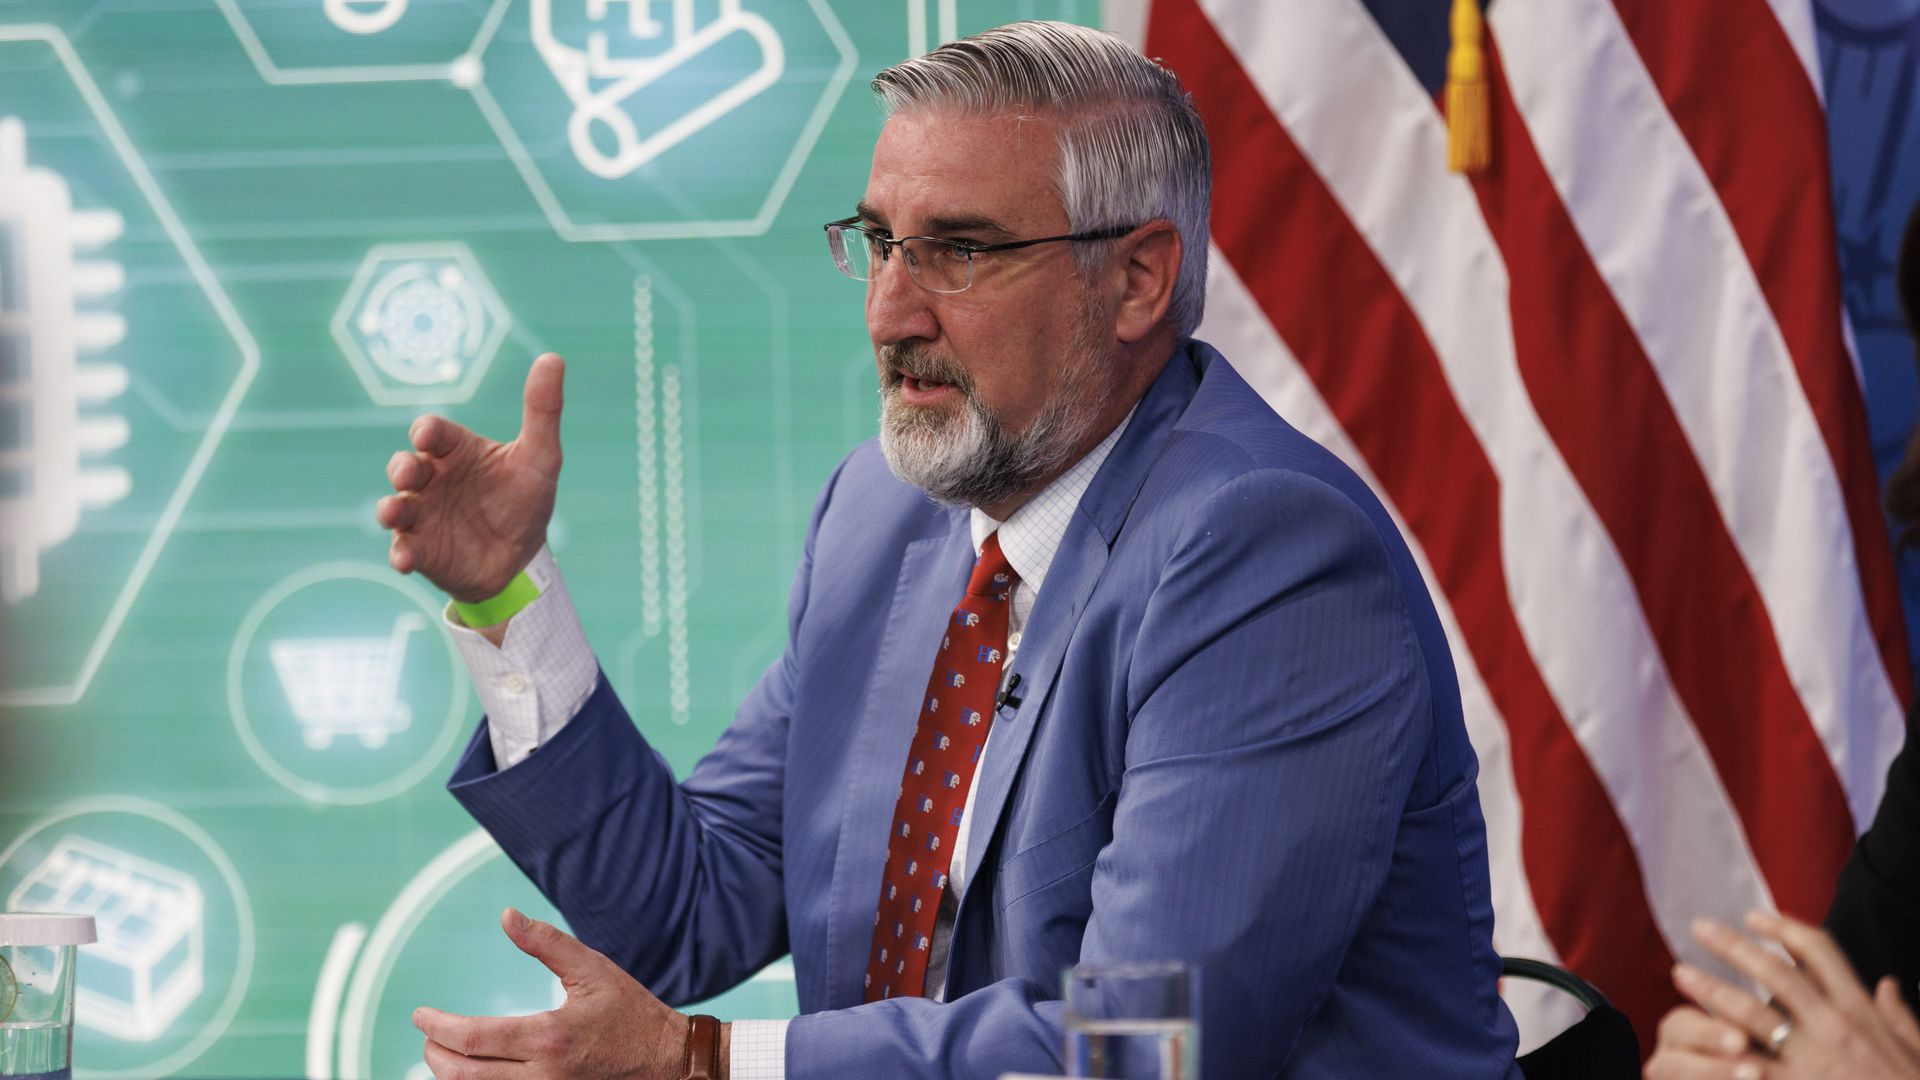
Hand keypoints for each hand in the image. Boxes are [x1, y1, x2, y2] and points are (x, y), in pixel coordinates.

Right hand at [378, 354, 564, 602]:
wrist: (523, 558)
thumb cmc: (525, 499)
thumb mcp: (540, 457)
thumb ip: (542, 411)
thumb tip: (553, 357)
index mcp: (456, 451)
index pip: (433, 432)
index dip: (427, 431)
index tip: (428, 435)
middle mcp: (432, 480)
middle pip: (404, 465)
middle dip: (402, 466)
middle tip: (412, 471)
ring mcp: (422, 516)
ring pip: (395, 506)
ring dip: (390, 508)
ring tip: (393, 512)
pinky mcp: (421, 551)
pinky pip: (402, 551)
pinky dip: (400, 554)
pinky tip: (406, 560)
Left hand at [414, 907, 691, 1078]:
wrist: (670, 1063)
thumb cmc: (631, 1012)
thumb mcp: (593, 970)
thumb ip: (547, 943)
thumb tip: (506, 915)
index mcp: (549, 1037)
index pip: (472, 1039)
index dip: (437, 1026)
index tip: (420, 1015)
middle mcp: (542, 1076)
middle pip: (463, 1075)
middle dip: (434, 1053)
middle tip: (427, 1034)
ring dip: (450, 1075)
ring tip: (443, 1052)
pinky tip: (474, 1071)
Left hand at [1645, 910, 1919, 1079]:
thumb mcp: (1918, 1052)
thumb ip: (1901, 1018)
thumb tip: (1887, 986)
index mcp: (1861, 1011)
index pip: (1819, 952)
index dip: (1784, 928)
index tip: (1753, 916)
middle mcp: (1834, 1027)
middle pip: (1775, 973)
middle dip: (1733, 947)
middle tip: (1698, 927)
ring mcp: (1811, 1060)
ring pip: (1751, 1013)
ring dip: (1712, 990)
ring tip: (1681, 974)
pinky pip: (1749, 1067)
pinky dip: (1720, 1055)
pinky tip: (1693, 1043)